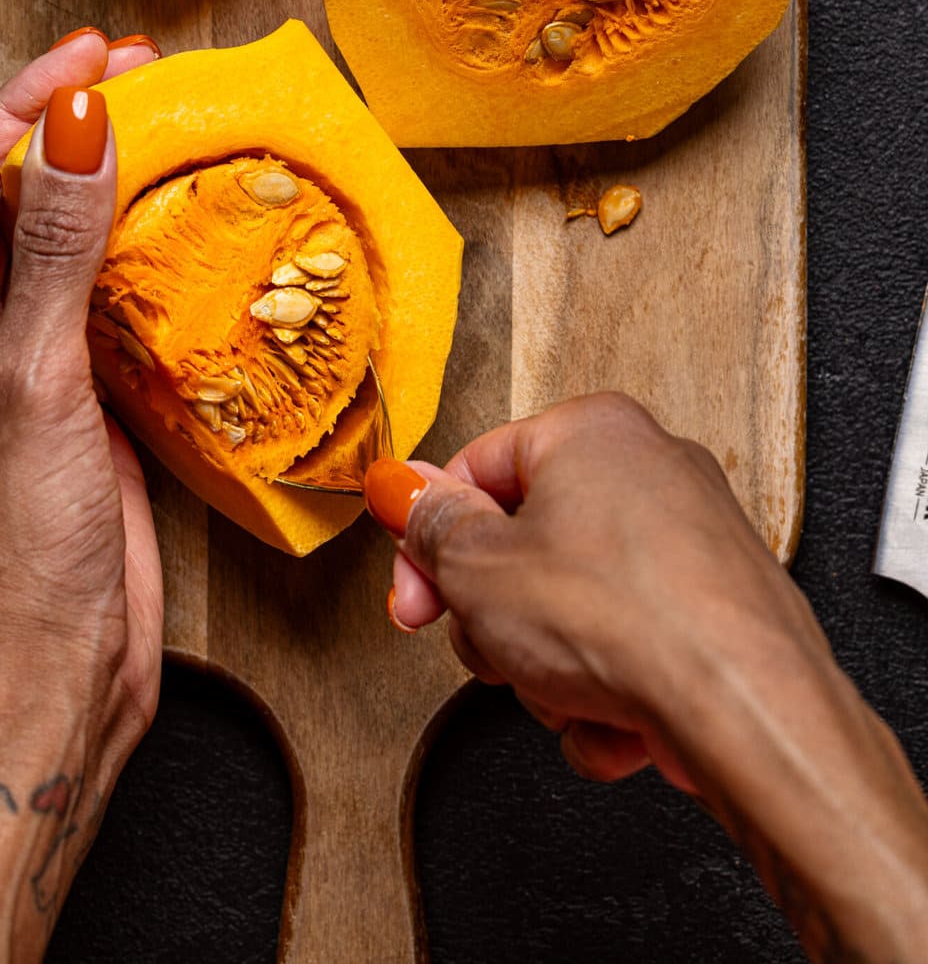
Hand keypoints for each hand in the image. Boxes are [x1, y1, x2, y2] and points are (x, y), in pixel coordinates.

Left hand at [0, 29, 163, 764]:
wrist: (61, 671)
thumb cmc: (22, 550)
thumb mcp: (37, 383)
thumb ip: (59, 251)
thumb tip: (77, 125)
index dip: (27, 107)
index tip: (93, 52)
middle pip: (15, 205)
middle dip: (72, 133)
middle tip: (143, 71)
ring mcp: (25, 371)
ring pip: (64, 250)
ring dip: (112, 187)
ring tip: (171, 126)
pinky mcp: (81, 402)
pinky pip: (107, 303)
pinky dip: (144, 256)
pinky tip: (188, 229)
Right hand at [365, 393, 927, 960]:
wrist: (746, 708)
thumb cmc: (628, 622)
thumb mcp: (479, 570)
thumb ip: (431, 527)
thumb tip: (407, 491)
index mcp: (591, 431)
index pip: (478, 473)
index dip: (429, 546)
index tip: (414, 601)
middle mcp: (651, 469)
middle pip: (527, 548)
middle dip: (500, 619)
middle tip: (494, 649)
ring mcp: (693, 542)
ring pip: (575, 610)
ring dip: (552, 669)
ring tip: (569, 691)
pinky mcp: (719, 611)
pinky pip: (633, 650)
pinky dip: (613, 695)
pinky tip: (618, 724)